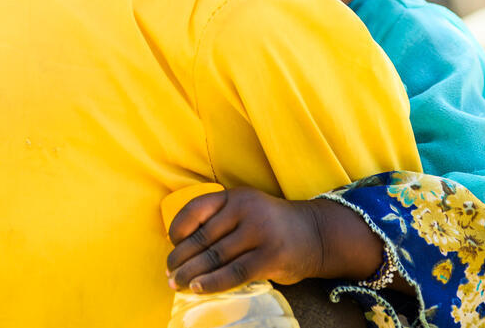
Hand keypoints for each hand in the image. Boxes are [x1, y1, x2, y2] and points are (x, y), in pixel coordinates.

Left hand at [166, 188, 326, 293]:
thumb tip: (183, 248)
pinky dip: (213, 283)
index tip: (171, 245)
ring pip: (215, 256)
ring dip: (191, 274)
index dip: (178, 228)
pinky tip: (199, 289)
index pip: (196, 209)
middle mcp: (246, 209)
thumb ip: (221, 220)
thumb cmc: (272, 225)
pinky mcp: (271, 256)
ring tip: (178, 284)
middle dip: (181, 258)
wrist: (315, 234)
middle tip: (169, 272)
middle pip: (202, 237)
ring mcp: (259, 232)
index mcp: (235, 196)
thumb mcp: (247, 210)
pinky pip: (234, 273)